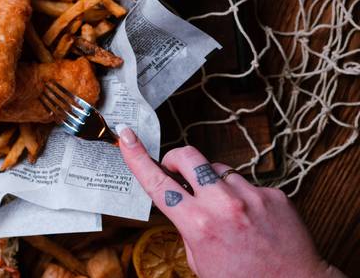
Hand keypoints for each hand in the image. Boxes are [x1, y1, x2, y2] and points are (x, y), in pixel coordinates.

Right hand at [116, 125, 345, 277]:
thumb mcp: (200, 261)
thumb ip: (188, 228)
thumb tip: (181, 201)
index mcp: (198, 225)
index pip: (158, 183)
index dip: (137, 157)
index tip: (126, 137)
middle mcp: (223, 205)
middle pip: (188, 157)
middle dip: (176, 159)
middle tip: (177, 171)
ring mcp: (251, 196)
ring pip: (219, 170)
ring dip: (214, 183)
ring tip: (226, 210)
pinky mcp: (273, 194)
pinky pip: (248, 183)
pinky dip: (243, 196)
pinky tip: (251, 218)